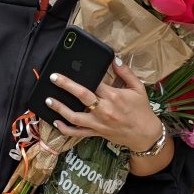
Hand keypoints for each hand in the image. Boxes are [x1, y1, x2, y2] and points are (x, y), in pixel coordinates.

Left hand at [46, 58, 162, 151]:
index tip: (72, 67)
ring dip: (60, 108)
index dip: (83, 75)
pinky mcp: (96, 133)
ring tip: (48, 100)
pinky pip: (77, 133)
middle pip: (81, 96)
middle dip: (66, 85)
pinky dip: (65, 129)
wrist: (145, 134)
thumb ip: (125, 72)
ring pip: (75, 116)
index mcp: (114, 96)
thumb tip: (114, 58)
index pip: (95, 83)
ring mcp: (98, 123)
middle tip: (53, 78)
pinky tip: (56, 122)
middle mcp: (104, 110)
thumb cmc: (141, 110)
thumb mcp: (138, 88)